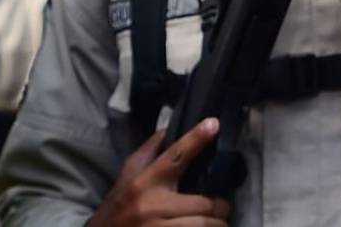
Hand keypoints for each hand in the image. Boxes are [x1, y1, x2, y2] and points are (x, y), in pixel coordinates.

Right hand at [87, 118, 232, 226]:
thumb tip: (169, 128)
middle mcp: (152, 205)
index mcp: (145, 181)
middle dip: (220, 206)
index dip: (196, 139)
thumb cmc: (117, 204)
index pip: (175, 156)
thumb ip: (148, 152)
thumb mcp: (127, 176)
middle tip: (223, 206)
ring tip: (219, 221)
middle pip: (203, 203)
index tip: (214, 124)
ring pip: (203, 225)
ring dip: (217, 224)